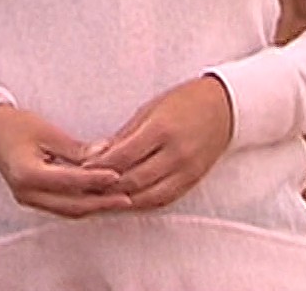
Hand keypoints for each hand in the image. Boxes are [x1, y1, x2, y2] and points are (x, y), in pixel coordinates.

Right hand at [0, 104, 128, 218]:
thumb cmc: (15, 126)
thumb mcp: (47, 132)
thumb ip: (76, 149)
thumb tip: (105, 157)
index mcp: (27, 174)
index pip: (69, 182)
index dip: (95, 180)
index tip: (117, 176)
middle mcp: (26, 193)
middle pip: (71, 206)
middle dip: (101, 202)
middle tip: (127, 197)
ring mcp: (29, 199)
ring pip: (69, 211)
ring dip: (95, 206)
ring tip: (119, 200)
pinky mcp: (34, 199)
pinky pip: (63, 207)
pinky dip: (83, 203)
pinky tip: (100, 198)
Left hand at [79, 76, 233, 209]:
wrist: (225, 107)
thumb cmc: (184, 101)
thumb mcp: (149, 109)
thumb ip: (125, 135)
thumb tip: (97, 155)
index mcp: (162, 130)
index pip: (123, 156)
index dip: (98, 166)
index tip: (80, 169)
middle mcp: (176, 154)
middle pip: (133, 180)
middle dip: (106, 186)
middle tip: (84, 188)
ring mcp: (187, 170)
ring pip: (148, 196)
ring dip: (122, 200)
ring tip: (101, 198)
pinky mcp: (193, 180)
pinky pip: (164, 199)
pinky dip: (142, 203)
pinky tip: (127, 201)